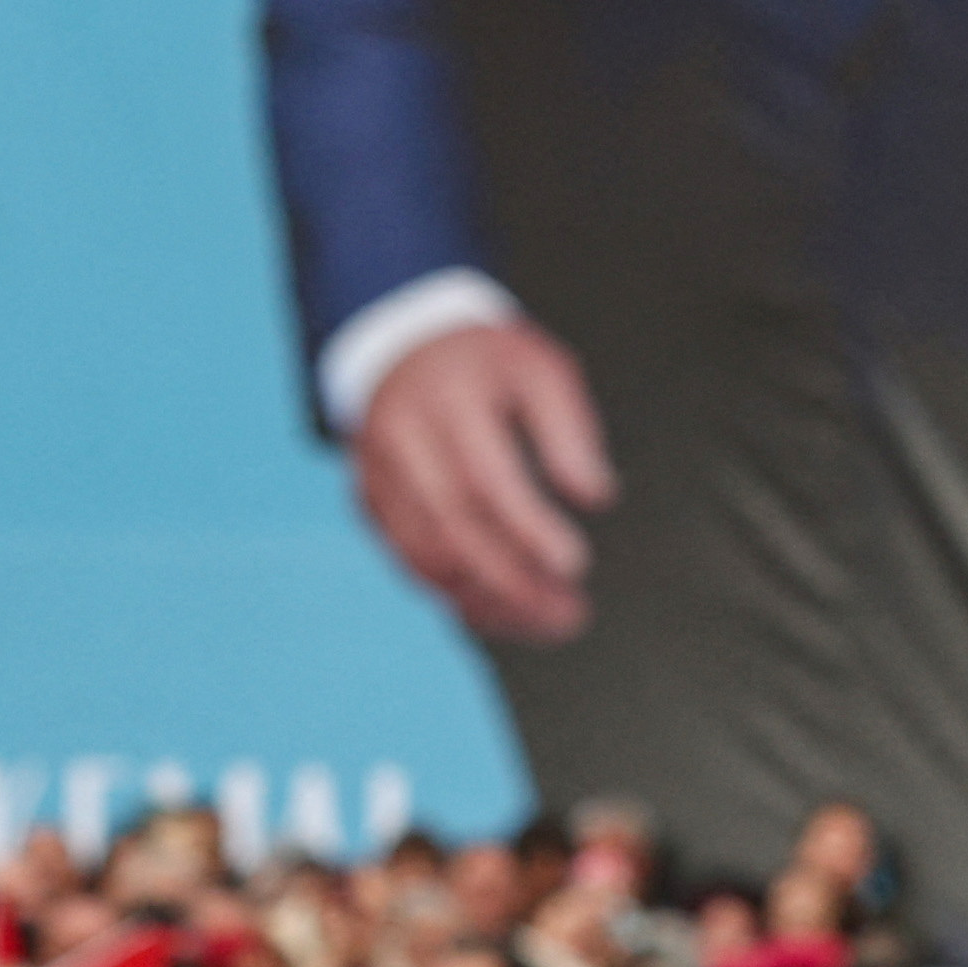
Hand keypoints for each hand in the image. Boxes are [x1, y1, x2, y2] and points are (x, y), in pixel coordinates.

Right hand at [356, 319, 617, 642]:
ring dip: (490, 602)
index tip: (575, 564)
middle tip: (570, 614)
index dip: (528, 529)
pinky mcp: (370, 503)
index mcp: (447, 399)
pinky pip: (411, 563)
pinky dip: (460, 596)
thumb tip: (596, 497)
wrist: (402, 346)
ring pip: (427, 558)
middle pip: (452, 529)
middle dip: (513, 583)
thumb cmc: (484, 361)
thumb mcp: (540, 368)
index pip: (484, 478)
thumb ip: (569, 429)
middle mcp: (401, 441)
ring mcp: (378, 476)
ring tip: (550, 620)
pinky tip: (506, 612)